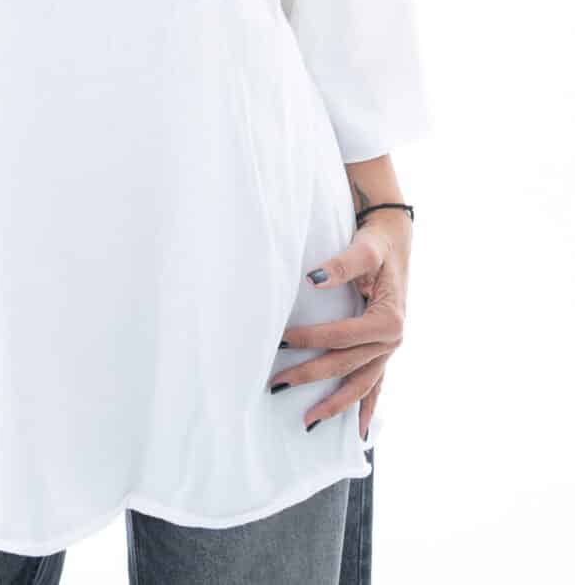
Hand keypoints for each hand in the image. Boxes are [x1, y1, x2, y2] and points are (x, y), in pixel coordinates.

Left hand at [271, 210, 412, 440]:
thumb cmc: (377, 244)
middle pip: (346, 364)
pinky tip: (357, 432)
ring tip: (308, 422)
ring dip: (336, 404)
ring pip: (361, 384)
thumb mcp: (364, 251)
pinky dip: (365, 406)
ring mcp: (390, 350)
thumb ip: (341, 266)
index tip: (280, 340)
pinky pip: (376, 385)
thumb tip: (312, 278)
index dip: (311, 339)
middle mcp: (392, 341)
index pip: (341, 336)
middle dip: (311, 377)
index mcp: (388, 320)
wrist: (395, 240)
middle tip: (276, 385)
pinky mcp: (384, 350)